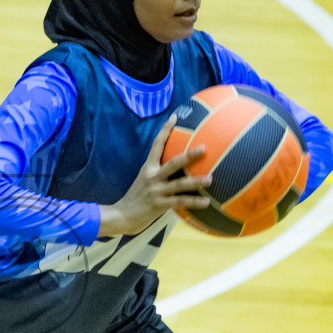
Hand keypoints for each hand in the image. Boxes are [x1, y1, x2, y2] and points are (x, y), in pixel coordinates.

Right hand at [96, 115, 211, 237]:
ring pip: (180, 184)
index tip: (174, 116)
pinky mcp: (159, 205)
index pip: (156, 145)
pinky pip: (180, 202)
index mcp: (148, 168)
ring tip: (210, 179)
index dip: (165, 130)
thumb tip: (179, 166)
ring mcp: (156, 191)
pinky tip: (206, 202)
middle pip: (173, 163)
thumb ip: (159, 173)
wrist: (121, 215)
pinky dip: (194, 202)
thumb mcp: (144, 180)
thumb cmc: (136, 198)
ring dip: (196, 181)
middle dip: (189, 155)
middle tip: (204, 148)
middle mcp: (152, 177)